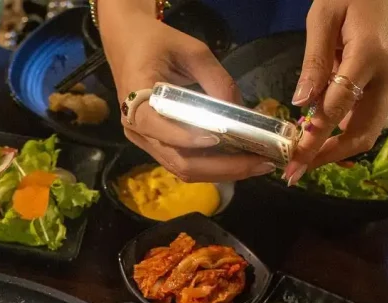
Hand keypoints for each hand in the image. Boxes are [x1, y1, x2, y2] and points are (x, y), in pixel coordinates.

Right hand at [98, 3, 274, 182]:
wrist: (128, 47)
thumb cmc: (156, 44)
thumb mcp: (191, 50)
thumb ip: (216, 79)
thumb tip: (240, 110)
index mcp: (136, 101)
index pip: (158, 128)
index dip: (187, 137)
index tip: (218, 137)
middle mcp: (137, 130)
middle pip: (178, 161)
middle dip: (221, 167)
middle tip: (259, 163)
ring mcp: (146, 142)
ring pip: (182, 169)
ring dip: (220, 172)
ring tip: (254, 166)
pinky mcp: (156, 146)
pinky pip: (183, 163)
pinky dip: (211, 166)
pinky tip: (237, 161)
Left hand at [285, 0, 387, 181]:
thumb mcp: (324, 16)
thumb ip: (313, 62)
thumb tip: (300, 104)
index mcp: (369, 55)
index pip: (337, 110)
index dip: (314, 141)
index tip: (294, 164)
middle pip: (362, 133)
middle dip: (329, 156)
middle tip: (297, 170)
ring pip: (369, 126)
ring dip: (338, 142)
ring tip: (306, 150)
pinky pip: (372, 110)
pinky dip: (348, 122)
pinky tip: (325, 121)